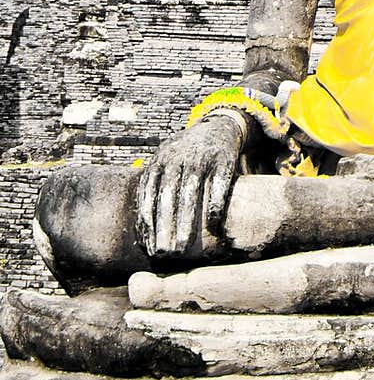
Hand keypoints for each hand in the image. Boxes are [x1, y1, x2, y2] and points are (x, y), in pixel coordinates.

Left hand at [136, 117, 242, 258]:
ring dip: (185, 222)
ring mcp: (201, 158)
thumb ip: (154, 187)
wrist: (218, 127)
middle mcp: (178, 158)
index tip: (148, 245)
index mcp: (159, 160)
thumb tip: (142, 230)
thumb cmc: (187, 154)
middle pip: (167, 196)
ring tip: (182, 246)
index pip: (148, 193)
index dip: (147, 221)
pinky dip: (215, 207)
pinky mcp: (224, 160)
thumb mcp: (166, 162)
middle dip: (164, 226)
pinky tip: (213, 227)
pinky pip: (219, 187)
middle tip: (163, 252)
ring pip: (190, 194)